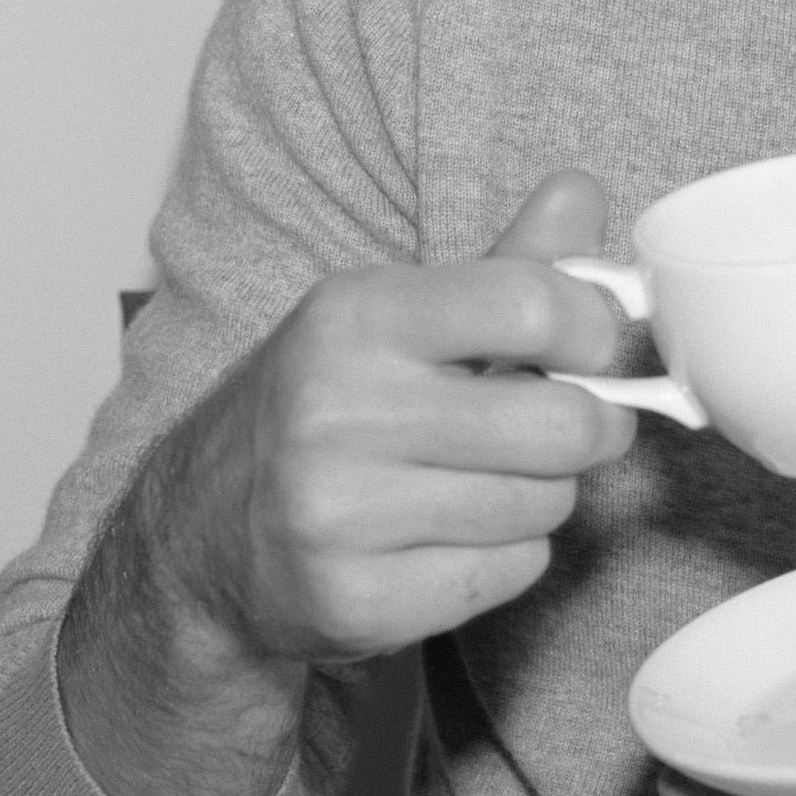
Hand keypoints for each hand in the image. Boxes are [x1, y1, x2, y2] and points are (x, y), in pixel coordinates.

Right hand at [60, 172, 634, 795]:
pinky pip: (513, 573)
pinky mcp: (358, 604)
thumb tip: (583, 191)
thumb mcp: (399, 315)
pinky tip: (452, 536)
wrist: (199, 538)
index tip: (596, 346)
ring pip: (545, 503)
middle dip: (589, 427)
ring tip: (489, 479)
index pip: (531, 304)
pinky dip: (508, 557)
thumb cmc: (327, 406)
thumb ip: (505, 263)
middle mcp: (338, 413)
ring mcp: (340, 517)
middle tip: (569, 424)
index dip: (595, 329)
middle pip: (562, 423)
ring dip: (544, 493)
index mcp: (354, 317)